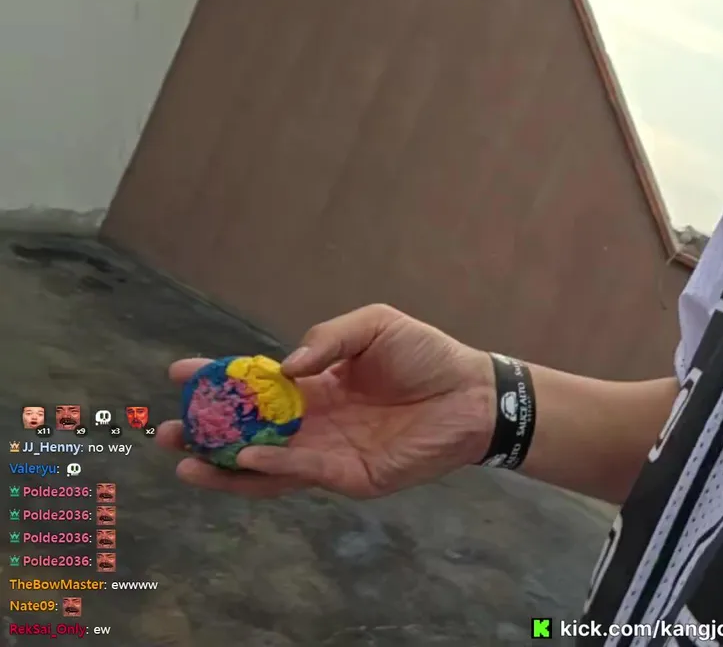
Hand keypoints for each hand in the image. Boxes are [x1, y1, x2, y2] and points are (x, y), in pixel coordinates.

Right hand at [157, 304, 495, 498]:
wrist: (474, 394)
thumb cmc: (427, 356)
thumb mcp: (373, 326)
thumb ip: (325, 341)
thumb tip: (281, 366)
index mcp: (317, 385)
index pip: (256, 386)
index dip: (218, 380)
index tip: (179, 373)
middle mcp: (316, 423)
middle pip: (250, 432)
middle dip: (206, 433)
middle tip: (167, 430)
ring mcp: (330, 452)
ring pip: (265, 466)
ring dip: (224, 465)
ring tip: (183, 461)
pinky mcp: (350, 476)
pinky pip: (301, 474)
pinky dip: (270, 468)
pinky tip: (243, 456)